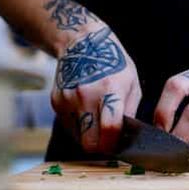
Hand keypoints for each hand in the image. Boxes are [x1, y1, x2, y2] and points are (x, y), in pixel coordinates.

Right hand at [50, 23, 140, 154]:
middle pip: (89, 142)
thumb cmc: (113, 63)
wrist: (82, 43)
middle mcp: (86, 95)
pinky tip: (86, 110)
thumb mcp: (132, 84)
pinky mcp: (56, 101)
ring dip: (88, 135)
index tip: (117, 146)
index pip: (110, 129)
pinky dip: (78, 125)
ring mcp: (68, 99)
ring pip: (78, 137)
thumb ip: (129, 113)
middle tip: (106, 139)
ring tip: (97, 119)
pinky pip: (69, 126)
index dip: (114, 144)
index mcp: (109, 89)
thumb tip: (126, 139)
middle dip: (99, 146)